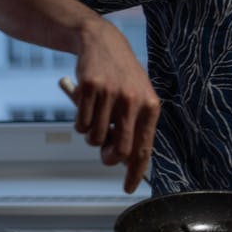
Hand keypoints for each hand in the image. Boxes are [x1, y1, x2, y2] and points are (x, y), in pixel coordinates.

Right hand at [68, 20, 159, 193]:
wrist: (103, 44)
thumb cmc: (123, 78)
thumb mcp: (138, 100)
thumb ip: (135, 128)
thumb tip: (126, 162)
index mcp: (151, 106)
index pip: (145, 148)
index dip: (136, 171)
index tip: (129, 188)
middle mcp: (134, 101)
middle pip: (120, 150)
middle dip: (110, 158)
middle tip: (106, 153)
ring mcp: (111, 95)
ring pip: (95, 139)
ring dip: (93, 136)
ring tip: (98, 118)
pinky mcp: (90, 89)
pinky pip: (80, 124)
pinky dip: (81, 123)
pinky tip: (87, 107)